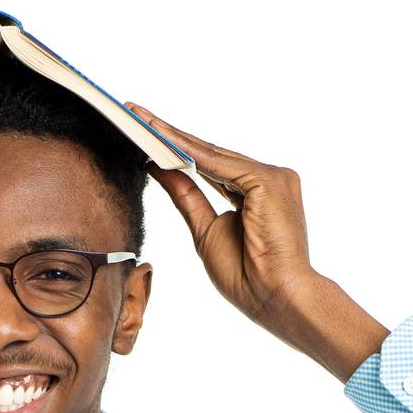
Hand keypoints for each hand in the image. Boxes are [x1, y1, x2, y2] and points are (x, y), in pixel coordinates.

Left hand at [123, 103, 321, 334]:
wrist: (275, 297)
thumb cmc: (247, 277)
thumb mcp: (206, 231)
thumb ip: (187, 197)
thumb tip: (162, 169)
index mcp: (258, 192)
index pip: (211, 166)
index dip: (178, 152)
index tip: (147, 135)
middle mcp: (269, 178)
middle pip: (210, 154)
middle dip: (171, 136)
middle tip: (137, 114)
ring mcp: (273, 176)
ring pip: (212, 154)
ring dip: (174, 138)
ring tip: (142, 122)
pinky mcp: (269, 180)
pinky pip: (220, 164)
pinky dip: (190, 153)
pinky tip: (163, 140)